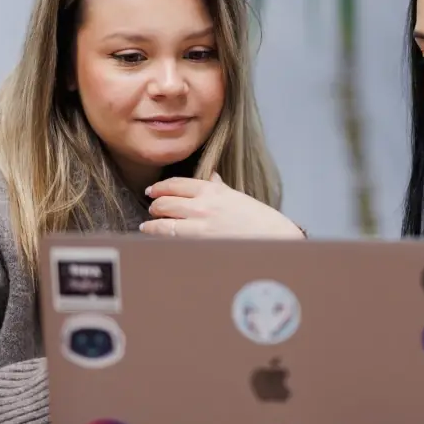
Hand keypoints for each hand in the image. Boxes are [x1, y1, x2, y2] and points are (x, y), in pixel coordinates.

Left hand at [140, 173, 305, 239]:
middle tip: (152, 209)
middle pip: (165, 203)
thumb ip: (220, 187)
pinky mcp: (200, 246)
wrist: (275, 240)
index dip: (160, 187)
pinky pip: (173, 242)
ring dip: (153, 225)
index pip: (176, 184)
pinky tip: (159, 241)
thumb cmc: (260, 220)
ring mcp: (200, 228)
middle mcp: (203, 207)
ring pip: (164, 224)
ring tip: (148, 227)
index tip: (152, 191)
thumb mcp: (238, 197)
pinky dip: (163, 241)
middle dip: (155, 206)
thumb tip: (211, 177)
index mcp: (213, 191)